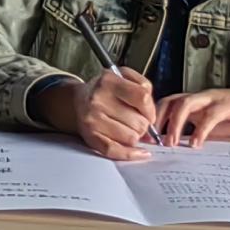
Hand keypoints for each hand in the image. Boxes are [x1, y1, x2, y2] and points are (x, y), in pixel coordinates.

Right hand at [38, 68, 157, 162]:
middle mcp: (98, 100)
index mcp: (109, 82)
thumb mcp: (123, 75)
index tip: (149, 113)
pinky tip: (138, 152)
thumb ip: (143, 86)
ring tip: (127, 128)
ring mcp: (93, 120)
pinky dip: (129, 153)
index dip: (151, 109)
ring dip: (134, 136)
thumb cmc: (105, 91)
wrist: (77, 101)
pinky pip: (115, 151)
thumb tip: (152, 114)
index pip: (143, 98)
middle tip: (135, 120)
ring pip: (131, 138)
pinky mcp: (91, 137)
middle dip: (143, 124)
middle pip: (139, 122)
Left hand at [152, 85, 229, 147]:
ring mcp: (212, 99)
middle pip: (169, 101)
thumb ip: (194, 134)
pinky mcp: (227, 104)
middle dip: (158, 121)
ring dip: (174, 124)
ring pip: (184, 104)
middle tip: (154, 142)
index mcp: (193, 102)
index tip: (146, 140)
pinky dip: (201, 130)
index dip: (153, 121)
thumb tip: (176, 151)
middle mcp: (198, 97)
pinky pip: (210, 116)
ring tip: (171, 144)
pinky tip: (197, 144)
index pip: (165, 105)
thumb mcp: (211, 127)